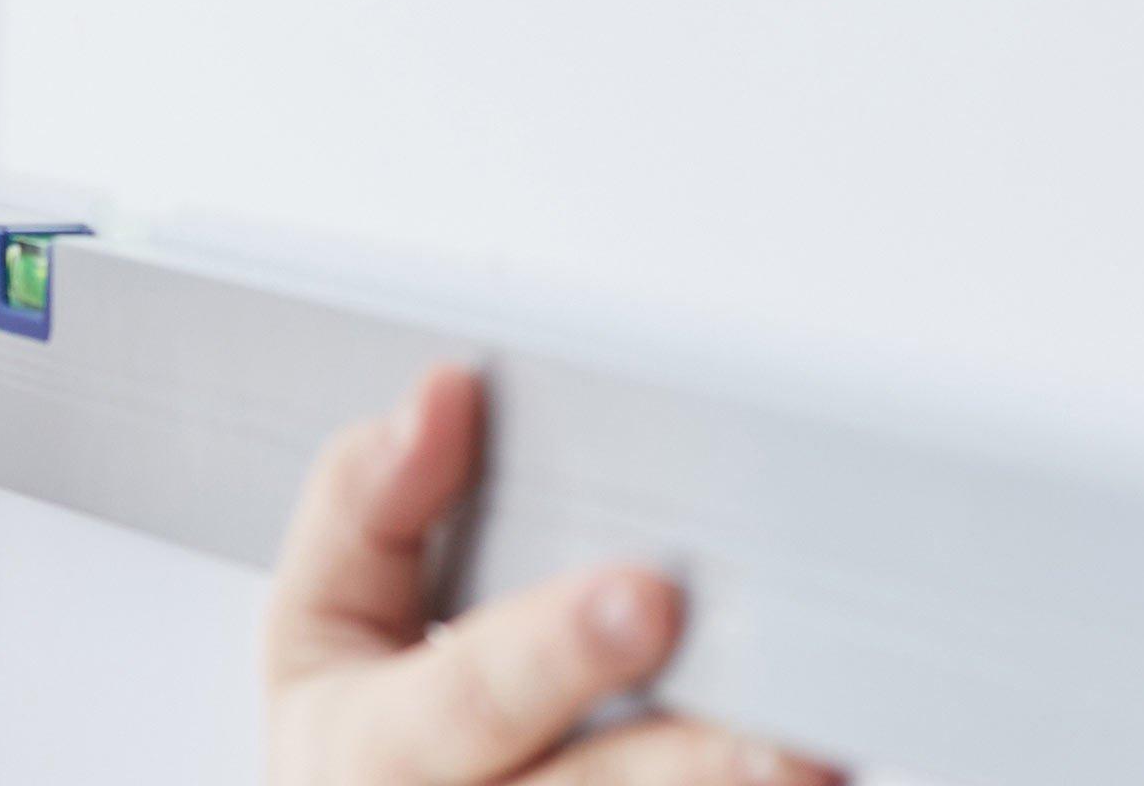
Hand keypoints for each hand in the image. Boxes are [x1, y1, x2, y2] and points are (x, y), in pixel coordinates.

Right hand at [262, 366, 839, 784]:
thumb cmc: (361, 739)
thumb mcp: (322, 615)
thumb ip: (367, 502)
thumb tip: (444, 395)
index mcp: (370, 749)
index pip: (469, 698)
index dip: (556, 650)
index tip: (646, 597)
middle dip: (688, 765)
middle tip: (786, 737)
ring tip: (820, 763)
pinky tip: (816, 771)